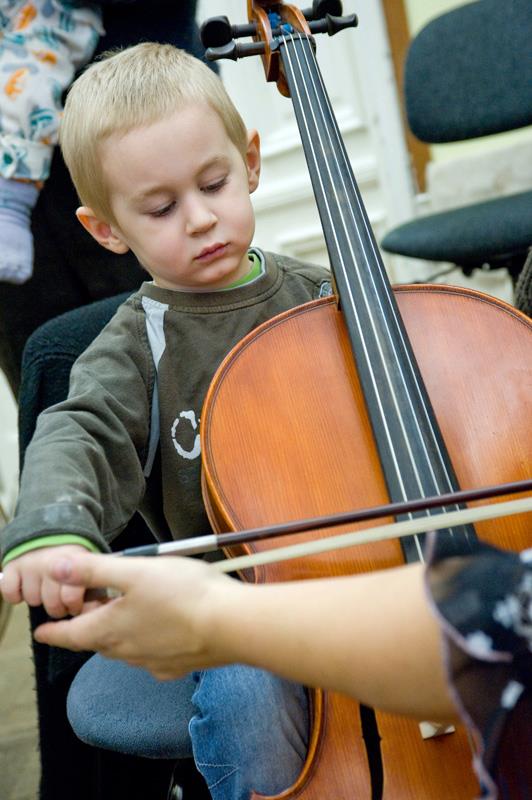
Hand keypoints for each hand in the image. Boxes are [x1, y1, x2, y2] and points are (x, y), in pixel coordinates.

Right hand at [1, 545, 92, 616]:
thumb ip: (95, 594)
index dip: (74, 606)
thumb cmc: (74, 562)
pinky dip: (15, 596)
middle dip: (58, 608)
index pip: (70, 597)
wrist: (53, 534)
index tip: (76, 604)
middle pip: (52, 604)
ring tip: (46, 590)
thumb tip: (89, 613)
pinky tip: (25, 590)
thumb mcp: (91, 572)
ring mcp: (30, 562)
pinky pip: (10, 592)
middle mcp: (51, 561)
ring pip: (33, 600)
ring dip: (40, 600)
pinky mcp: (13, 565)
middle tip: (61, 601)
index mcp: (75, 562)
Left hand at [33, 553, 235, 678]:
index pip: (70, 635)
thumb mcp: (134, 571)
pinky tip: (162, 628)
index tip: (42, 631)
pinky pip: (153, 655)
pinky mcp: (178, 665)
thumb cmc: (184, 594)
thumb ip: (94, 569)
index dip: (53, 631)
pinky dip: (149, 641)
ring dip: (120, 631)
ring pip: (125, 648)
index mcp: (110, 630)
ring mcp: (154, 662)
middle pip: (98, 640)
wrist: (233, 624)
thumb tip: (57, 568)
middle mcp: (127, 652)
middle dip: (91, 623)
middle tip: (94, 603)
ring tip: (128, 609)